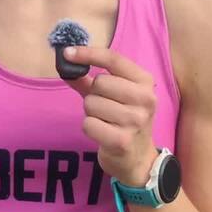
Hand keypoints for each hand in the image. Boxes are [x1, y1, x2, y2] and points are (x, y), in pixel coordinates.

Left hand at [62, 46, 159, 186]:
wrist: (138, 158)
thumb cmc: (123, 120)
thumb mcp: (113, 96)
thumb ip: (89, 80)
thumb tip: (66, 63)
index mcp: (145, 82)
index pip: (113, 59)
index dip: (88, 54)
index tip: (67, 53)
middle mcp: (145, 99)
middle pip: (100, 82)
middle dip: (93, 94)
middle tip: (104, 106)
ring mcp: (135, 121)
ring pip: (91, 103)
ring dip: (91, 112)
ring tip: (105, 121)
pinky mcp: (121, 141)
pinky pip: (88, 124)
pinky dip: (89, 128)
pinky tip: (102, 133)